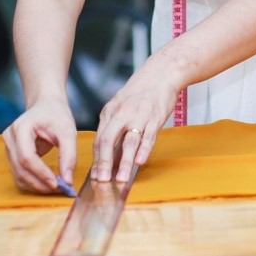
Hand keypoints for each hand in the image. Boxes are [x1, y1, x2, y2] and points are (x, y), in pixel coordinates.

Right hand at [3, 97, 77, 194]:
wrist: (46, 105)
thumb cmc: (56, 115)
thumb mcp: (68, 131)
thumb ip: (69, 155)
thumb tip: (68, 181)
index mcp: (21, 128)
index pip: (27, 157)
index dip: (41, 173)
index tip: (57, 184)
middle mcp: (10, 138)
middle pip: (20, 168)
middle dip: (40, 182)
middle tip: (60, 190)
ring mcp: (8, 147)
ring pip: (18, 174)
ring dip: (36, 185)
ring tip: (56, 187)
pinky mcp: (11, 155)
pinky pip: (19, 174)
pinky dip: (32, 182)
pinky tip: (47, 183)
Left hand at [91, 55, 181, 182]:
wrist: (160, 74)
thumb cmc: (140, 93)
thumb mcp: (120, 107)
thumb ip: (114, 128)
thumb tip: (109, 154)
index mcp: (110, 112)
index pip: (99, 139)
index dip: (96, 159)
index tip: (94, 176)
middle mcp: (121, 114)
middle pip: (108, 140)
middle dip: (104, 163)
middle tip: (102, 181)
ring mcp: (139, 116)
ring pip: (128, 142)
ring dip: (124, 162)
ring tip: (121, 178)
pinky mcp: (155, 117)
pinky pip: (148, 136)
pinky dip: (144, 149)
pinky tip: (140, 162)